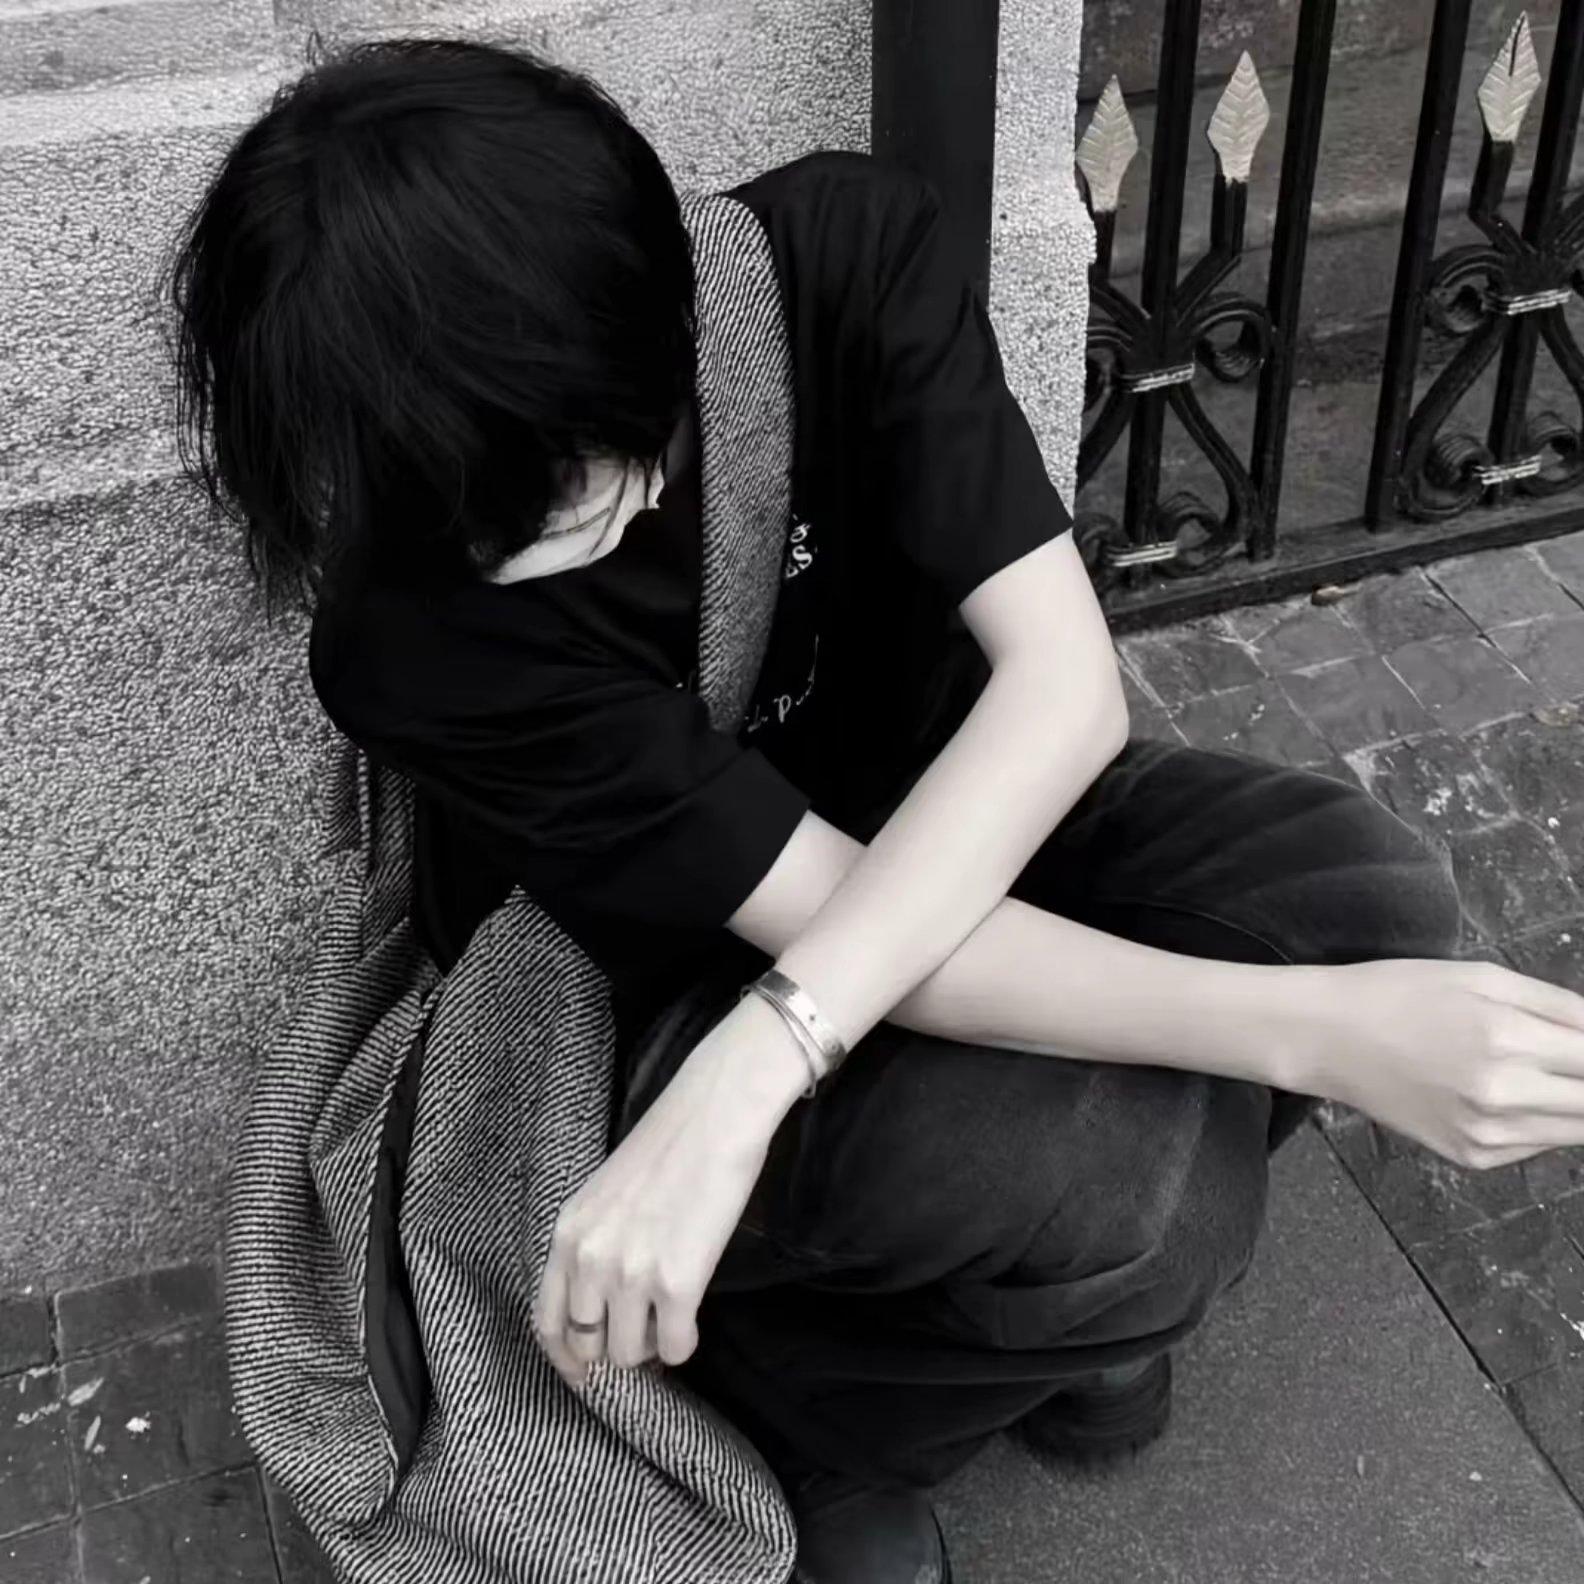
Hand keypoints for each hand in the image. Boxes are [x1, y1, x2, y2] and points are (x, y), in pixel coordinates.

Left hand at [532, 992, 809, 1388]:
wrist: (716, 1114)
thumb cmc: (669, 1146)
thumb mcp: (606, 1197)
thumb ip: (595, 1247)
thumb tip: (603, 1309)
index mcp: (567, 1234)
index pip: (546, 1322)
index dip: (566, 1357)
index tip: (586, 1371)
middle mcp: (589, 1258)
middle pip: (587, 1346)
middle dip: (615, 1350)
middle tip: (644, 1335)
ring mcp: (631, 1273)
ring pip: (628, 1355)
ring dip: (651, 1348)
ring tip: (671, 1320)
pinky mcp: (678, 1282)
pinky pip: (674, 1349)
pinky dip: (684, 1346)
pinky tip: (693, 1322)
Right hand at [1296, 959, 1583, 1169]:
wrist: (1326, 1038)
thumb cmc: (1400, 993)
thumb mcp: (1482, 976)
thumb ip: (1560, 1004)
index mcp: (1508, 1037)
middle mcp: (1504, 1094)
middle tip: (1567, 1062)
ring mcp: (1488, 1134)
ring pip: (1576, 1131)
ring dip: (1574, 1103)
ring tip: (1537, 1072)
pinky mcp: (1472, 1157)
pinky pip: (1537, 1145)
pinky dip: (1540, 1121)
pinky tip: (1506, 1092)